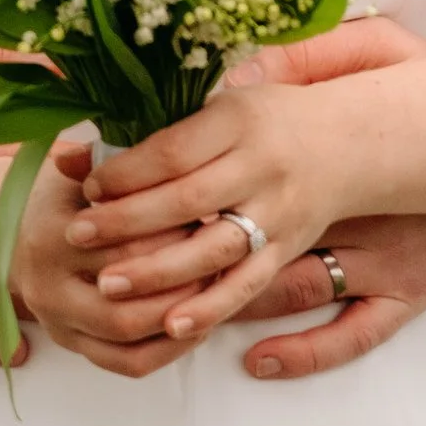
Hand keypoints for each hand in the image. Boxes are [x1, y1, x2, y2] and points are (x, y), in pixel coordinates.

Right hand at [14, 133, 242, 378]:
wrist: (14, 235)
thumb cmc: (66, 197)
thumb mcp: (85, 174)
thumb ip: (122, 170)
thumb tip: (178, 164)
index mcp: (52, 235)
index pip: (124, 244)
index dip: (173, 235)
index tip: (209, 219)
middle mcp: (48, 286)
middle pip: (127, 298)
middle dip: (180, 283)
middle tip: (220, 261)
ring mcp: (58, 323)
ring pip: (129, 338)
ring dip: (178, 320)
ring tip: (213, 292)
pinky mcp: (72, 346)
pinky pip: (128, 364)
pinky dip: (168, 350)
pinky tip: (196, 323)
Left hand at [71, 71, 381, 340]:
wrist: (349, 143)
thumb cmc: (271, 117)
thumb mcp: (227, 98)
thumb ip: (167, 120)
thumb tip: (89, 144)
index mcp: (240, 121)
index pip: (172, 151)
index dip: (126, 172)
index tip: (87, 185)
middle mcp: (261, 168)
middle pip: (185, 200)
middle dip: (126, 221)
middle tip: (76, 234)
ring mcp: (277, 214)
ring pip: (212, 251)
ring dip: (156, 271)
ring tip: (106, 284)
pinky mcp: (287, 250)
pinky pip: (246, 286)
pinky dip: (209, 309)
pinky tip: (170, 326)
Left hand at [72, 15, 425, 367]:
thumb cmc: (423, 87)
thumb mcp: (364, 47)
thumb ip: (295, 57)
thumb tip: (235, 67)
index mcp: (287, 121)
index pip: (188, 144)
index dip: (132, 164)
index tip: (87, 175)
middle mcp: (303, 180)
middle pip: (197, 204)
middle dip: (131, 223)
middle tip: (78, 238)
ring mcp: (347, 235)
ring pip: (243, 265)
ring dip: (176, 278)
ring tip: (121, 292)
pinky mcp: (394, 282)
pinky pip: (331, 320)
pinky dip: (283, 340)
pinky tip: (235, 351)